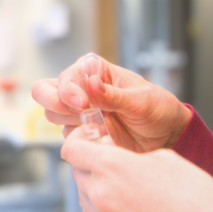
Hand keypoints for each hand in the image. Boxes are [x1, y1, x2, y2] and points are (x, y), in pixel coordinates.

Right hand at [31, 53, 188, 151]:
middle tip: (78, 115)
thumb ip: (113, 95)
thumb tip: (91, 82)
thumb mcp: (140, 101)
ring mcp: (79, 112)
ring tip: (99, 129)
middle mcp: (82, 89)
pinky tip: (102, 140)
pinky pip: (67, 137)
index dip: (68, 90)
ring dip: (69, 124)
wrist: (167, 136)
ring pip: (52, 115)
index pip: (66, 76)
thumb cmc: (158, 109)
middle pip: (45, 92)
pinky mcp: (82, 133)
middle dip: (55, 104)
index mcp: (94, 71)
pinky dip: (79, 141)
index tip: (83, 105)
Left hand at [61, 126, 212, 211]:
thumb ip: (131, 155)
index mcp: (109, 166)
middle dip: (90, 162)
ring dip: (96, 184)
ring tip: (125, 181)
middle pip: (77, 171)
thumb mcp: (162, 157)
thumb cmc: (191, 195)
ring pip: (85, 194)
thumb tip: (120, 159)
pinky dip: (105, 203)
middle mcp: (99, 192)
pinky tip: (129, 200)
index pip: (72, 148)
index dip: (80, 140)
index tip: (91, 138)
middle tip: (113, 158)